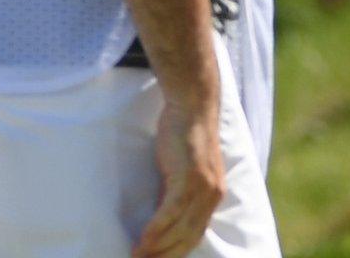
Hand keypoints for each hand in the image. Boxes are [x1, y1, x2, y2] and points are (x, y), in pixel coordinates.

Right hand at [134, 97, 225, 257]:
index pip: (195, 236)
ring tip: (136, 257)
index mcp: (213, 196)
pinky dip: (157, 228)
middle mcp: (213, 195)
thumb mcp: (182, 173)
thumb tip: (160, 219)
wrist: (192, 107)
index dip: (175, 253)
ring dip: (156, 248)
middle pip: (188, 238)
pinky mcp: (190, 176)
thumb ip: (175, 195)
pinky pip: (172, 211)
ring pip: (179, 229)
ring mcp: (203, 187)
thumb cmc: (183, 139)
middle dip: (164, 256)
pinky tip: (142, 240)